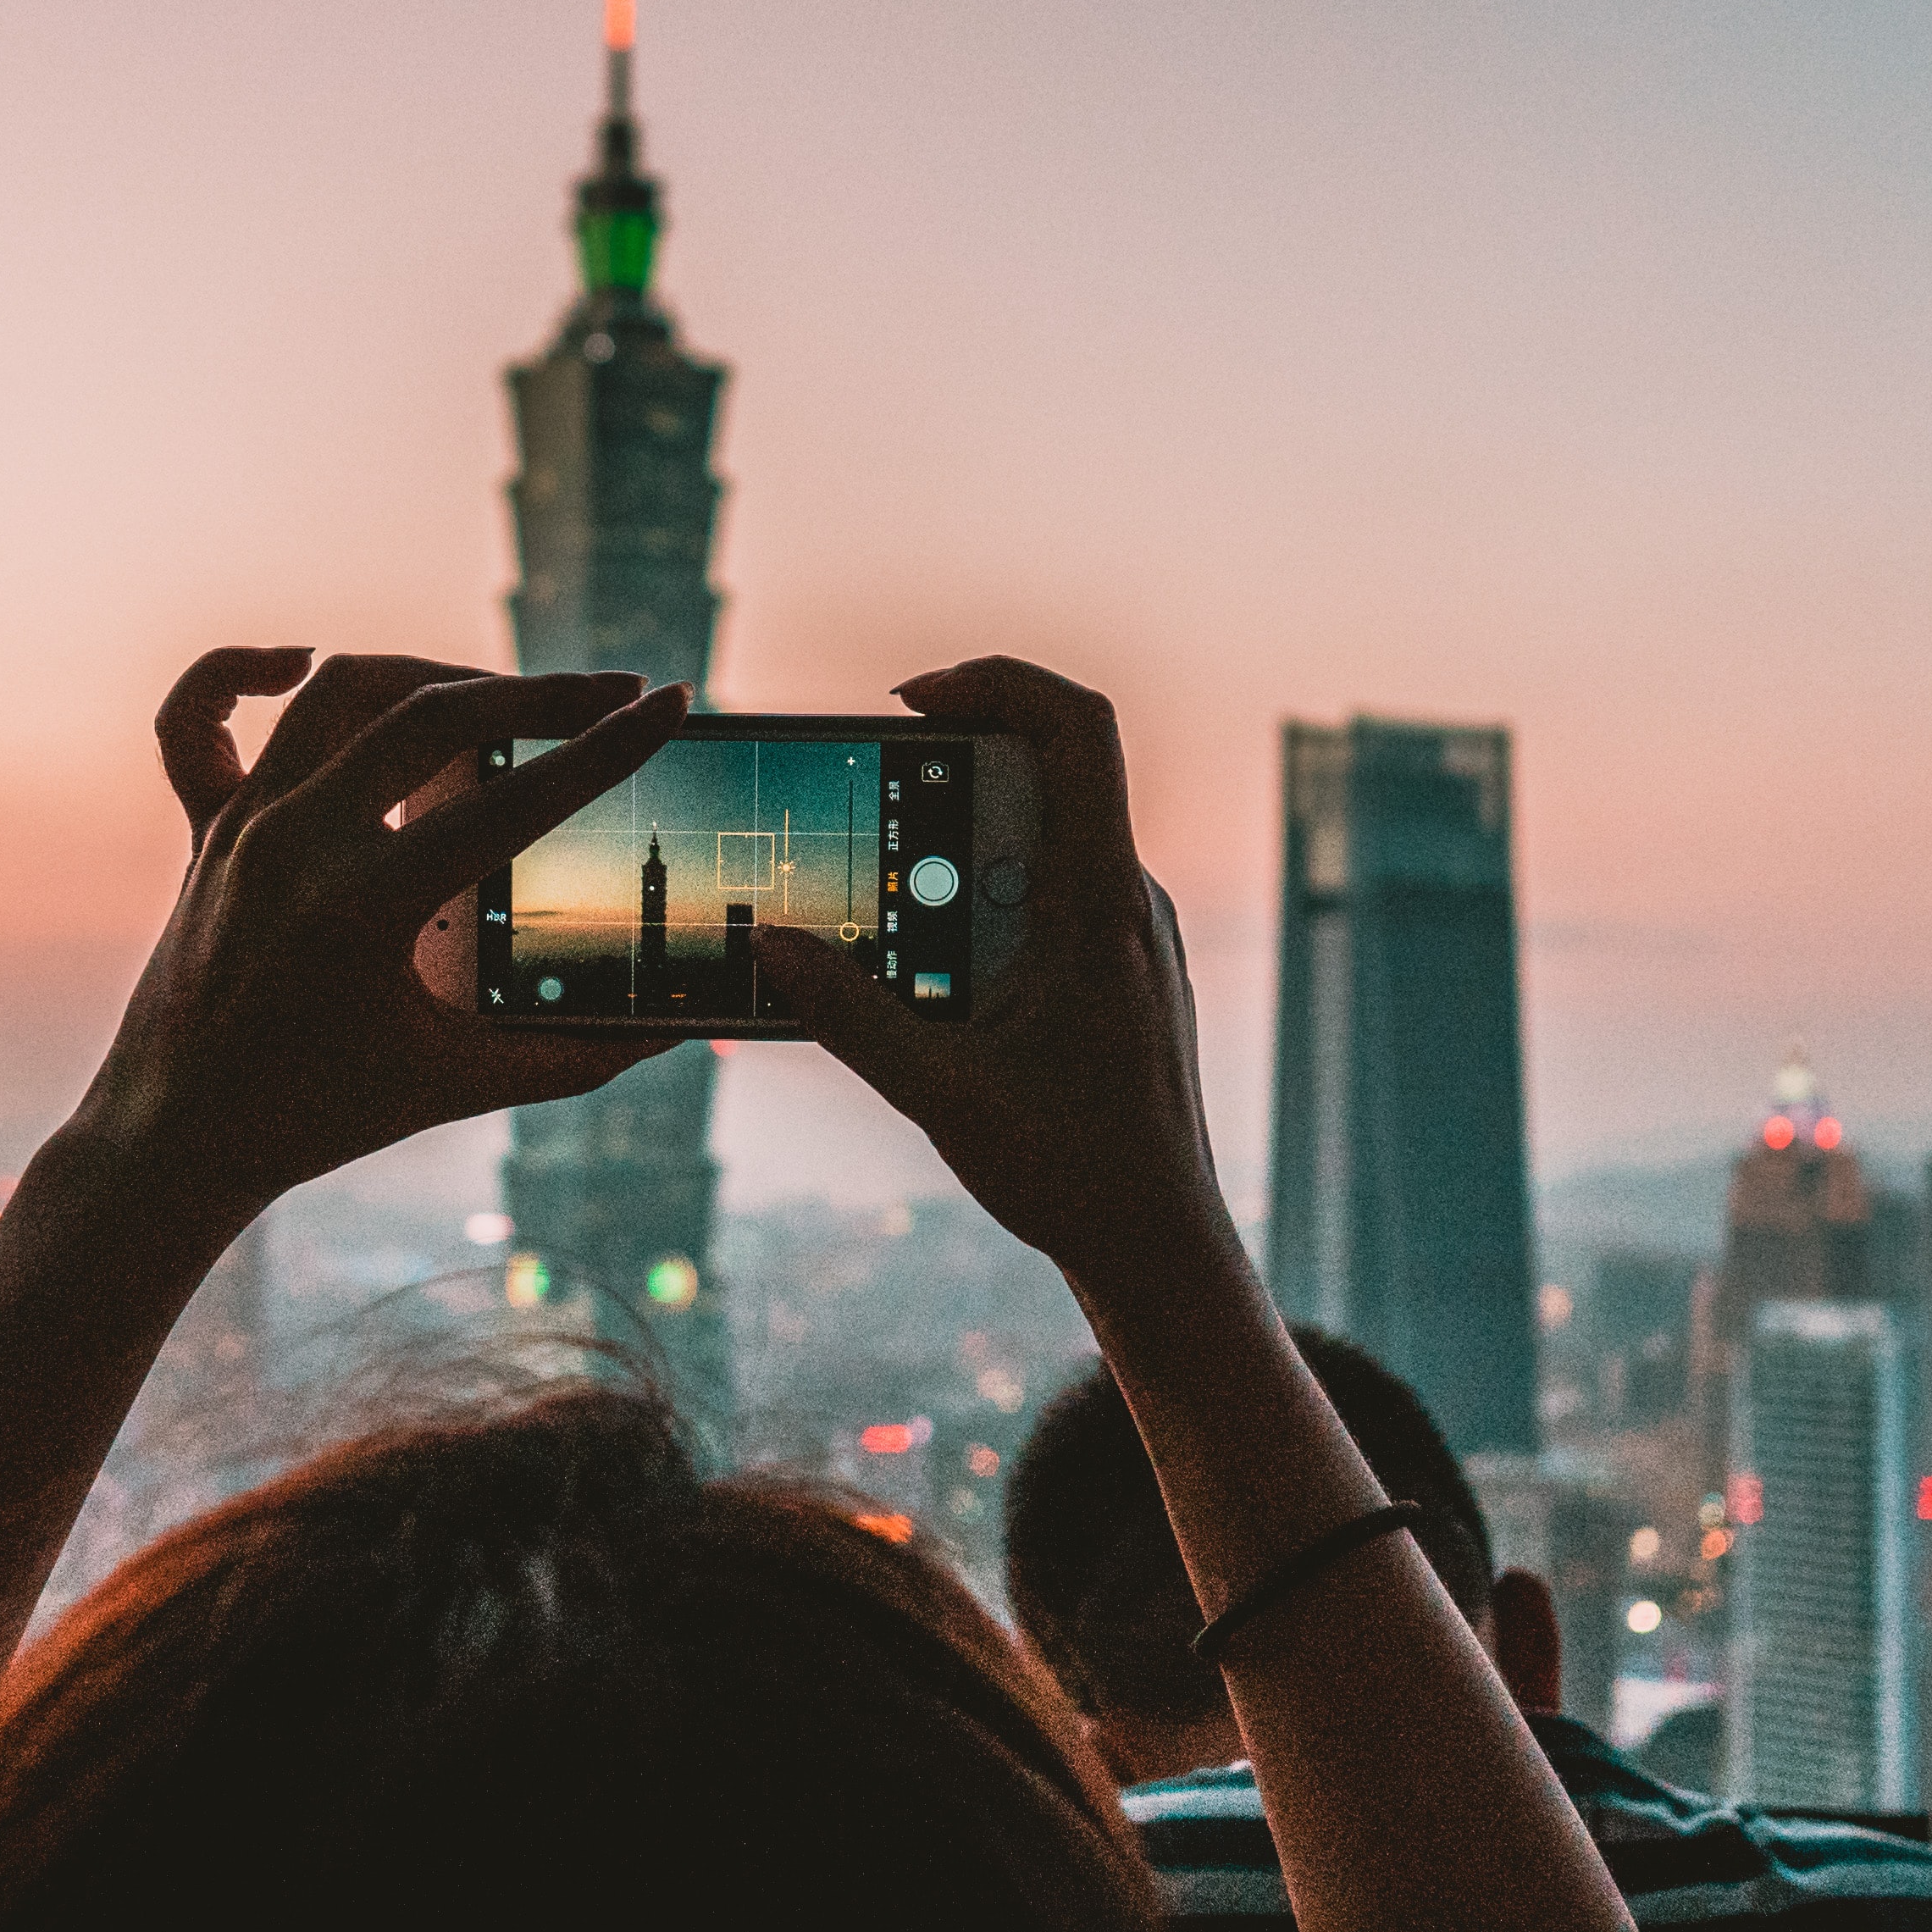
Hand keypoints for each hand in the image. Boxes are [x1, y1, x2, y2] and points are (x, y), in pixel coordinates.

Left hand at [77, 645, 690, 1227]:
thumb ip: (574, 1053)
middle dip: (539, 694)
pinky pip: (197, 721)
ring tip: (504, 698)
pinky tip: (296, 662)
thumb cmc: (317, 1119)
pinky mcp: (204, 829)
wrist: (175, 1141)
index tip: (669, 705)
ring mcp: (242, 827)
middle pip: (432, 715)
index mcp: (360, 906)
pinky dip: (240, 672)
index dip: (606, 751)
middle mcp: (294, 843)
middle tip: (613, 695)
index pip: (512, 801)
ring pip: (342, 691)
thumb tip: (670, 1027)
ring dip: (432, 675)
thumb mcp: (458, 1085)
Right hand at [754, 657, 1224, 1295]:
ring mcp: (1126, 934)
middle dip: (942, 777)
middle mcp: (1126, 901)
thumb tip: (769, 946)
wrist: (1162, 1250)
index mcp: (1100, 904)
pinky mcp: (1115, 970)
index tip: (910, 701)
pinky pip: (1042, 898)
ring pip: (1037, 843)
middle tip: (863, 814)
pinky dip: (975, 905)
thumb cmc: (1074, 1173)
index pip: (1076, 729)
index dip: (997, 681)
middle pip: (1043, 774)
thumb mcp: (939, 1092)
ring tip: (881, 912)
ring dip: (951, 855)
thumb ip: (848, 1014)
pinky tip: (923, 971)